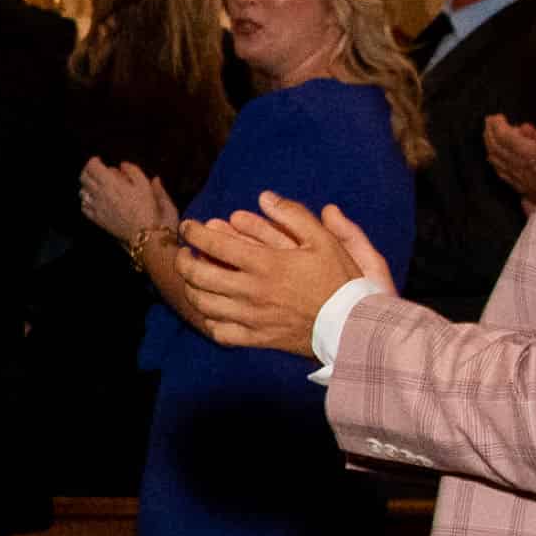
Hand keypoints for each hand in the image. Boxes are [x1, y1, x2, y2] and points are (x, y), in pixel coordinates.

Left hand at [77, 155, 180, 248]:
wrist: (145, 236)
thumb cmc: (148, 209)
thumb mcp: (146, 185)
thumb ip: (133, 171)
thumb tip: (123, 165)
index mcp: (110, 183)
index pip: (92, 167)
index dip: (93, 161)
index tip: (99, 160)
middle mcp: (99, 195)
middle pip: (83, 178)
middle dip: (88, 171)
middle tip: (97, 171)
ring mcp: (96, 209)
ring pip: (82, 192)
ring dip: (87, 186)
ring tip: (97, 185)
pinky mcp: (97, 220)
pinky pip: (84, 207)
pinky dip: (87, 201)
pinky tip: (95, 200)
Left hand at [158, 197, 393, 357]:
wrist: (352, 325)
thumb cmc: (340, 279)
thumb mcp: (323, 240)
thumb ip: (293, 215)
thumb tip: (265, 196)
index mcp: (266, 264)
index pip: (215, 244)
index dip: (194, 233)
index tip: (188, 227)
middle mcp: (252, 291)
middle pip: (199, 275)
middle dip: (183, 261)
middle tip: (183, 253)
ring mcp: (252, 318)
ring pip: (204, 304)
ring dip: (191, 288)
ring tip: (192, 278)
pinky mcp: (257, 339)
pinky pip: (220, 332)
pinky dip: (209, 321)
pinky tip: (211, 311)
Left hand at [485, 105, 535, 200]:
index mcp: (529, 152)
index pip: (504, 136)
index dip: (497, 125)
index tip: (497, 116)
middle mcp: (518, 164)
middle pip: (495, 146)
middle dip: (490, 131)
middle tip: (490, 121)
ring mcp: (515, 176)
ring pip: (494, 158)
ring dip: (490, 144)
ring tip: (490, 134)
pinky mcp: (516, 185)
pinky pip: (499, 170)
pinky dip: (494, 158)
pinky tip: (492, 154)